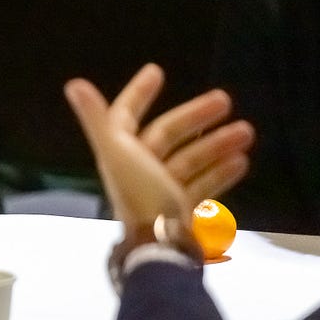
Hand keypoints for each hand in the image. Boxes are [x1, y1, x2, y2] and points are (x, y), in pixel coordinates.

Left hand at [64, 63, 254, 234]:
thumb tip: (73, 83)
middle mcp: (138, 168)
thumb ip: (96, 118)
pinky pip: (202, 185)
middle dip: (195, 116)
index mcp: (119, 151)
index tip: (157, 71)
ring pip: (190, 158)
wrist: (160, 248)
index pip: (126, 114)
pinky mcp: (181, 209)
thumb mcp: (116, 151)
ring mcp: (161, 189)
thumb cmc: (139, 193)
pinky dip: (221, 172)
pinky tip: (242, 160)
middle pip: (167, 134)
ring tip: (246, 131)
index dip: (138, 93)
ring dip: (217, 143)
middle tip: (226, 99)